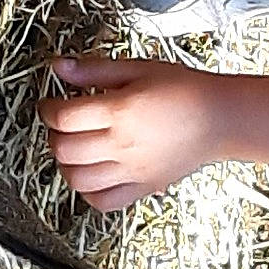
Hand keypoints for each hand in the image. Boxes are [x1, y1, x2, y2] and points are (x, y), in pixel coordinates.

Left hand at [38, 55, 225, 210]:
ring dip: (65, 164)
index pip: (64, 117)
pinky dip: (87, 191)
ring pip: (78, 179)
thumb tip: (60, 67)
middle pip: (65, 149)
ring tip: (73, 148)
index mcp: (120, 111)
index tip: (49, 104)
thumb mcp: (138, 68)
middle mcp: (122, 145)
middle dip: (54, 135)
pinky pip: (103, 202)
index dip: (48, 109)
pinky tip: (91, 174)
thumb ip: (95, 69)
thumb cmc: (185, 90)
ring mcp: (131, 171)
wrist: (220, 117)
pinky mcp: (142, 187)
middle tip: (61, 124)